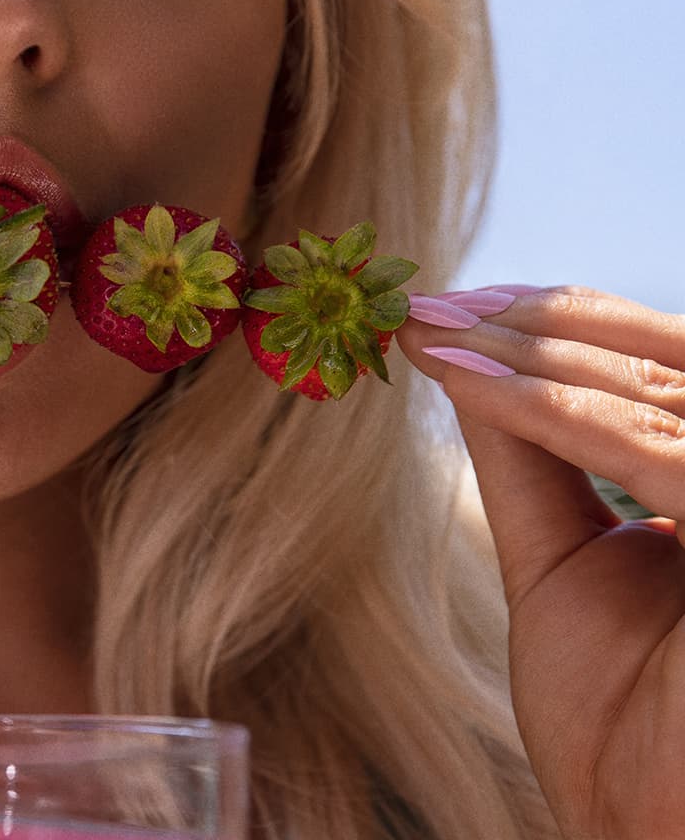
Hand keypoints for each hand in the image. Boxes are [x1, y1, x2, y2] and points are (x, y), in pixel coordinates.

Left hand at [395, 286, 684, 839]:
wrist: (645, 833)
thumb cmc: (620, 715)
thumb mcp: (562, 558)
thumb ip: (532, 455)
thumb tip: (462, 356)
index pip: (664, 366)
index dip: (565, 318)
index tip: (454, 303)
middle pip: (668, 360)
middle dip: (539, 321)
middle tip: (430, 304)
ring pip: (659, 394)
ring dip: (532, 354)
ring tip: (433, 336)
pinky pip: (656, 454)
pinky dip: (558, 412)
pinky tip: (471, 385)